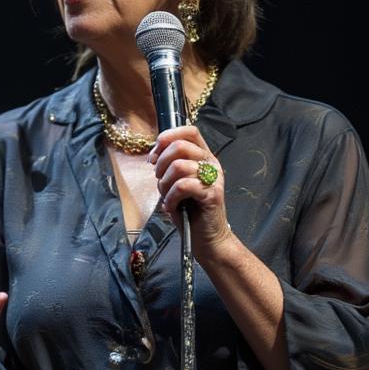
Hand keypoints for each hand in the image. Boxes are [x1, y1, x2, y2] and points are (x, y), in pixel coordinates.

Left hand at [149, 125, 232, 261]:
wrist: (207, 238)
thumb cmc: (190, 210)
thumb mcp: (176, 182)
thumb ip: (170, 165)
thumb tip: (154, 153)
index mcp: (204, 156)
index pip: (189, 131)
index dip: (167, 138)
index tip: (154, 156)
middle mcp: (211, 163)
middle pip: (180, 146)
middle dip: (161, 163)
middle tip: (160, 180)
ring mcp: (213, 179)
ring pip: (179, 166)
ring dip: (165, 184)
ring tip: (168, 197)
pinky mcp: (212, 195)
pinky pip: (183, 186)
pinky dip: (170, 197)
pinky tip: (171, 207)